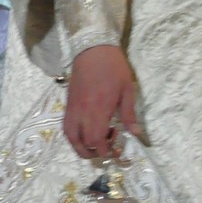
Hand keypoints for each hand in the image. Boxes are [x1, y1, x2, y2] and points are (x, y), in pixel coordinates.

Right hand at [64, 44, 143, 159]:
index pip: (96, 140)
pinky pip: (66, 126)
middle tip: (106, 150)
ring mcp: (72, 109)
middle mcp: (82, 112)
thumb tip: (135, 133)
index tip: (115, 152)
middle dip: (93, 153)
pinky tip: (86, 132)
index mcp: (98, 110)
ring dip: (80, 147)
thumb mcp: (127, 90)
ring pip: (70, 137)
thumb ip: (129, 114)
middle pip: (81, 143)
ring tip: (94, 145)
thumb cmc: (114, 68)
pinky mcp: (68, 104)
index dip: (105, 151)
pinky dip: (74, 136)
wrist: (93, 50)